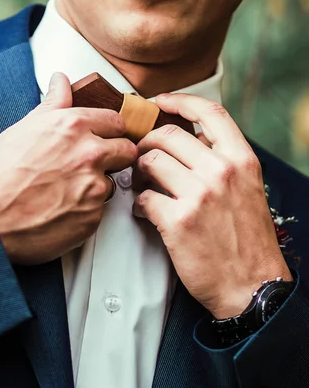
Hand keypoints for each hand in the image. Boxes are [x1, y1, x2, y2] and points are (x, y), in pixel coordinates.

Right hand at [0, 72, 136, 264]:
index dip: (110, 131)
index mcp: (74, 126)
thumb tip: (61, 81)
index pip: (116, 122)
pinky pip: (99, 211)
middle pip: (127, 151)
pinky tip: (61, 210)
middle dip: (114, 156)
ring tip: (66, 191)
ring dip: (96, 186)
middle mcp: (90, 153)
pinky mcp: (93, 217)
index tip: (104, 137)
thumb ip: (53, 104)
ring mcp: (95, 187)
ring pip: (112, 183)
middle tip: (92, 164)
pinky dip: (85, 211)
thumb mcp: (24, 127)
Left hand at [132, 93, 291, 318]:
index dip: (180, 100)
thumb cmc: (246, 241)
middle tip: (141, 158)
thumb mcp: (247, 190)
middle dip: (146, 143)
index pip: (210, 113)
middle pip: (168, 135)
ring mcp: (199, 195)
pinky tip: (144, 212)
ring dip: (138, 173)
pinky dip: (137, 204)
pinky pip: (142, 198)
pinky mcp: (178, 221)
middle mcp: (221, 171)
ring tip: (141, 186)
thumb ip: (223, 163)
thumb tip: (190, 142)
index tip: (160, 102)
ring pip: (149, 161)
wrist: (251, 286)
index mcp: (241, 160)